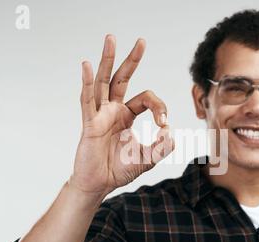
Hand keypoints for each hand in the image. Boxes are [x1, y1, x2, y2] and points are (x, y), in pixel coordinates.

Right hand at [69, 35, 173, 195]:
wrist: (99, 185)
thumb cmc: (119, 170)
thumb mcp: (148, 158)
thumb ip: (162, 146)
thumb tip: (171, 131)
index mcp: (126, 115)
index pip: (146, 99)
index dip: (159, 107)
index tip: (163, 124)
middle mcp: (113, 110)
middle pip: (122, 78)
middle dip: (132, 60)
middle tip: (141, 41)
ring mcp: (100, 114)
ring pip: (104, 82)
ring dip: (108, 60)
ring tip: (111, 39)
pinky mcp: (90, 123)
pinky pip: (87, 100)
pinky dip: (87, 83)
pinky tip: (86, 65)